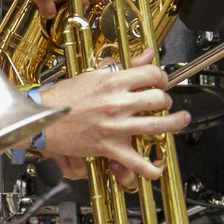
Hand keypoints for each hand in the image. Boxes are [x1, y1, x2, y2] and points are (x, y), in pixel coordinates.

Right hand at [36, 64, 188, 179]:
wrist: (42, 118)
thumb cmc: (64, 96)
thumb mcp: (93, 74)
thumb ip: (123, 66)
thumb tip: (146, 54)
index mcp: (113, 82)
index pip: (152, 74)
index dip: (162, 77)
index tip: (161, 82)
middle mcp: (118, 103)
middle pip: (159, 99)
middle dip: (166, 100)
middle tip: (164, 103)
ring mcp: (115, 126)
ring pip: (157, 126)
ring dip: (174, 124)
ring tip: (180, 121)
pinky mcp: (109, 147)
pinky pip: (135, 161)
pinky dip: (149, 168)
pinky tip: (157, 168)